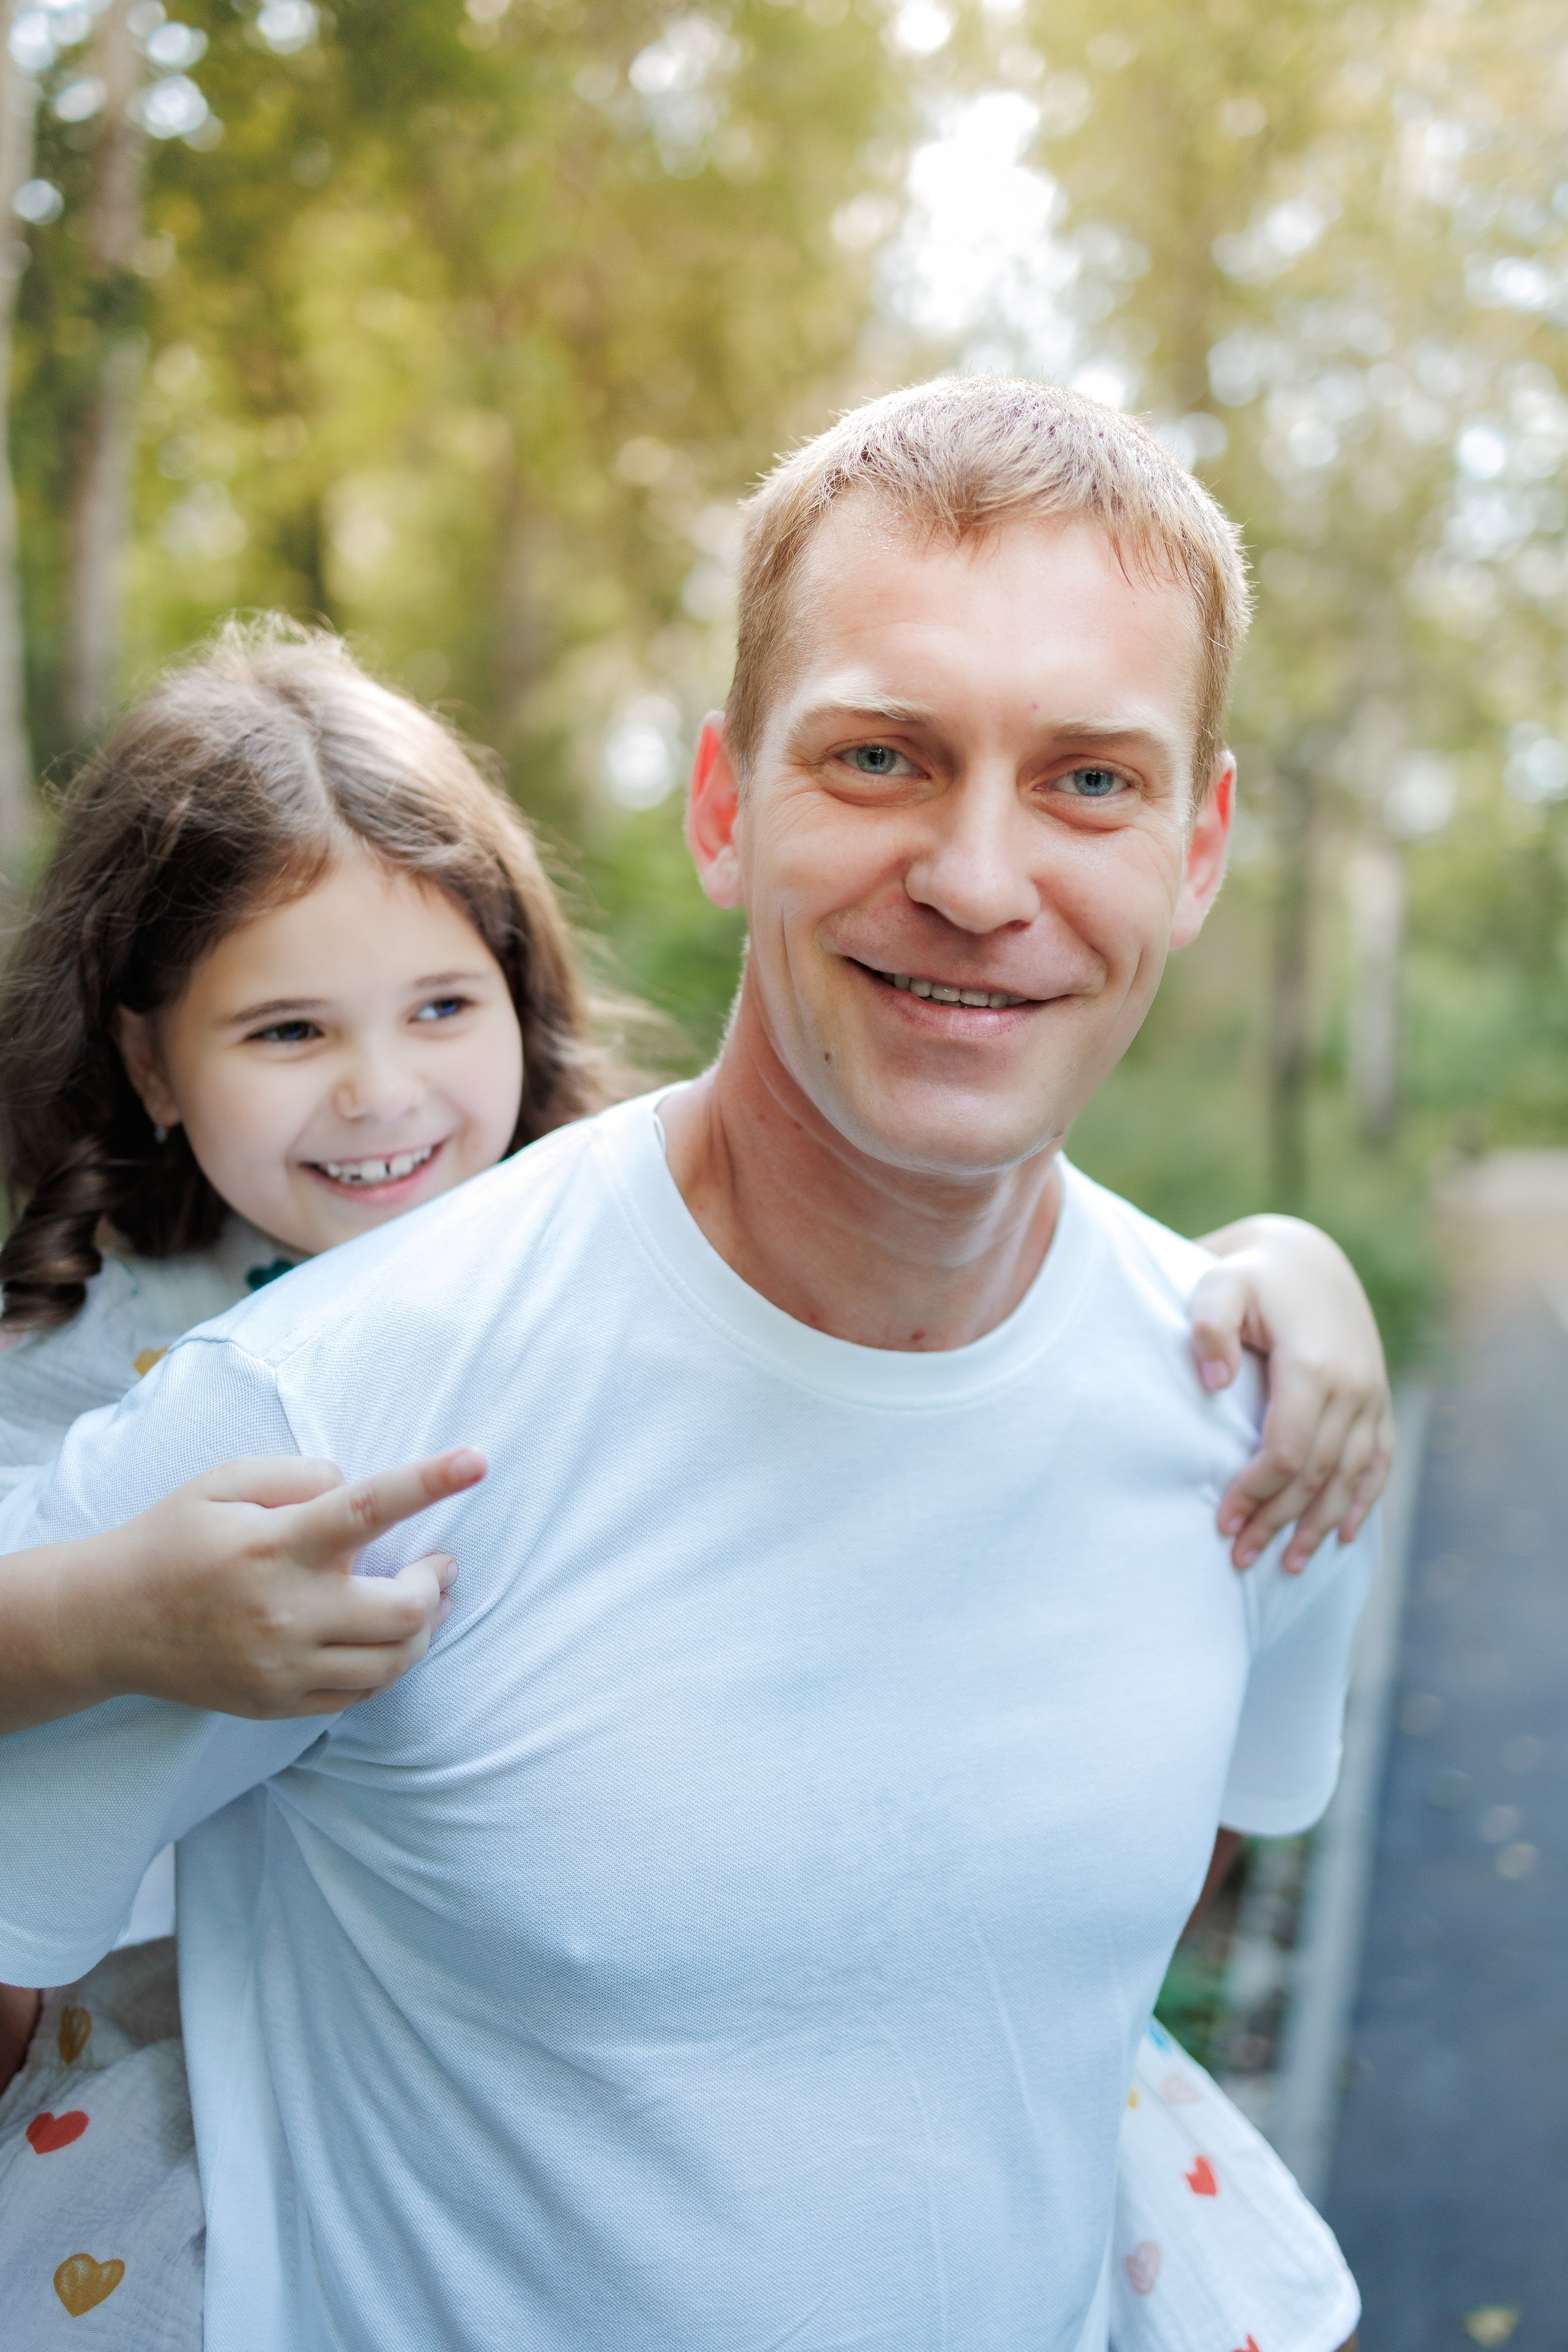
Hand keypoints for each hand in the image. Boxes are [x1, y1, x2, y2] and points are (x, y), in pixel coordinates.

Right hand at [41, 1448, 484, 1721]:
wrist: (106, 1622)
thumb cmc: (173, 1538)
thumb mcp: (224, 1481)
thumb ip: (299, 1474)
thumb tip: (354, 1487)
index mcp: (275, 1546)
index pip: (367, 1508)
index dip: (429, 1482)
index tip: (477, 1460)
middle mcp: (285, 1613)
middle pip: (405, 1611)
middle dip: (437, 1583)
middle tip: (439, 1562)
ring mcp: (282, 1667)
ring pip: (393, 1662)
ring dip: (423, 1628)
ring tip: (423, 1599)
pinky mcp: (277, 1704)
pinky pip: (360, 1693)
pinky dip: (385, 1664)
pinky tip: (380, 1637)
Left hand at [1191, 1217, 1392, 1574]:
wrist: (1305, 1257)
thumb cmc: (1250, 1276)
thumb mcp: (1218, 1285)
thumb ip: (1208, 1328)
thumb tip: (1213, 1383)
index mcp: (1312, 1365)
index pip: (1286, 1450)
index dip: (1256, 1492)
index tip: (1223, 1522)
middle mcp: (1352, 1385)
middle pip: (1316, 1472)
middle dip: (1278, 1520)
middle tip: (1241, 1558)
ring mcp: (1371, 1393)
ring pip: (1349, 1476)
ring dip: (1319, 1525)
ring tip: (1288, 1565)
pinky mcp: (1377, 1398)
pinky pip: (1377, 1459)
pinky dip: (1363, 1500)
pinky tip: (1342, 1536)